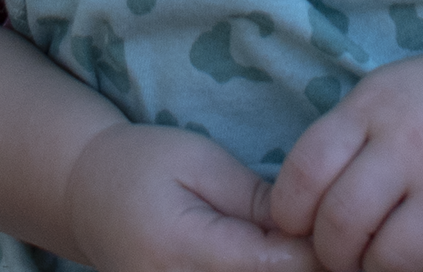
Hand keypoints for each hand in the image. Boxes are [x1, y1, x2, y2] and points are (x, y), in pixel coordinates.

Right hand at [64, 122, 314, 271]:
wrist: (84, 198)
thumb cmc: (141, 165)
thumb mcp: (200, 162)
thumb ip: (257, 200)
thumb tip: (317, 228)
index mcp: (185, 250)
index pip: (276, 265)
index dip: (318, 250)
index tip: (338, 223)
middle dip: (307, 266)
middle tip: (329, 236)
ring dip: (283, 271)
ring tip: (300, 248)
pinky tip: (272, 260)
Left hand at [268, 49, 422, 271]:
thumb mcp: (378, 99)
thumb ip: (336, 145)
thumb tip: (286, 216)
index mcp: (375, 109)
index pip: (307, 171)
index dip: (288, 209)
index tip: (294, 219)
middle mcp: (413, 147)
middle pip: (342, 223)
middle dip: (327, 249)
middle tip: (334, 246)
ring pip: (387, 260)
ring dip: (369, 269)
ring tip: (371, 254)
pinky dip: (411, 271)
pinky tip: (411, 249)